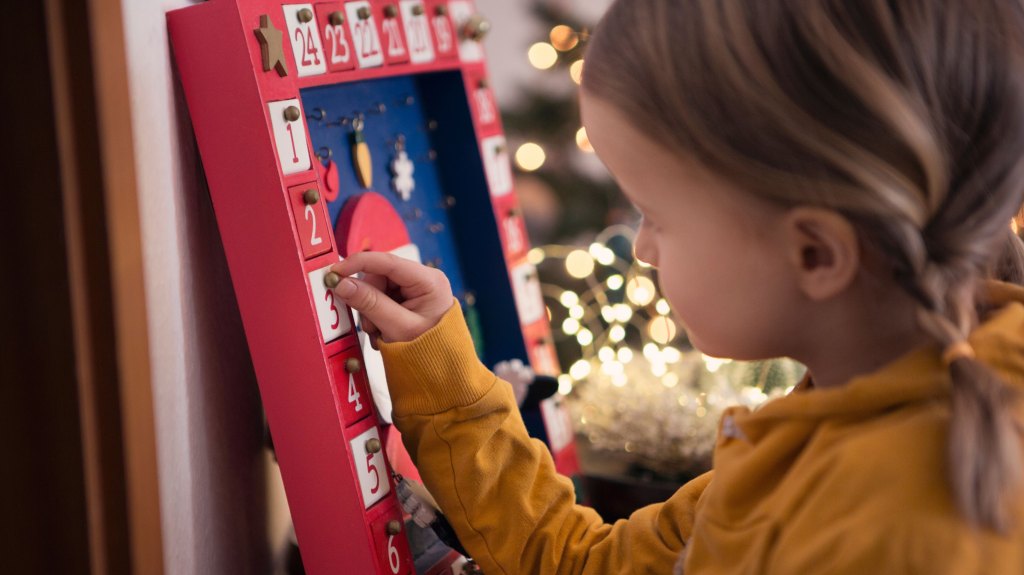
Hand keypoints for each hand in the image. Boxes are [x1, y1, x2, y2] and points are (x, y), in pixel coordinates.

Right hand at [330, 252, 454, 343]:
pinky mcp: (408, 299)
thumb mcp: (397, 328)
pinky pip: (381, 299)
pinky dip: (376, 316)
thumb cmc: (428, 351)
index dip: (358, 263)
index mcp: (429, 281)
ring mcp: (416, 289)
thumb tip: (342, 283)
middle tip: (371, 326)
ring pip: (376, 289)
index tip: (335, 272)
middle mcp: (423, 279)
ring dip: (371, 312)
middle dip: (368, 301)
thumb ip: (369, 304)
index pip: (388, 262)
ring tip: (381, 333)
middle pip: (379, 277)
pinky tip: (384, 332)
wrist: (440, 371)